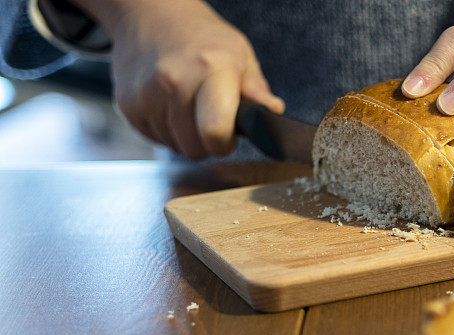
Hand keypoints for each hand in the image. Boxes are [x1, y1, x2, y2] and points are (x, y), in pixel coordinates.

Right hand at [100, 0, 282, 158]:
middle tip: (211, 120)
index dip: (225, 143)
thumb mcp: (239, 55)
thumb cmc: (202, 37)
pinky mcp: (127, 105)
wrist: (151, 15)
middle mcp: (174, 81)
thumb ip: (256, 90)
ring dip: (186, 137)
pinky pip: (155, 139)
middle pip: (195, 148)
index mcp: (210, 69)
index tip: (229, 136)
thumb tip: (274, 113)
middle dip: (208, 143)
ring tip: (190, 107)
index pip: (215, 131)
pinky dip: (166, 130)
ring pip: (175, 147)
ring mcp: (146, 94)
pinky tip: (171, 106)